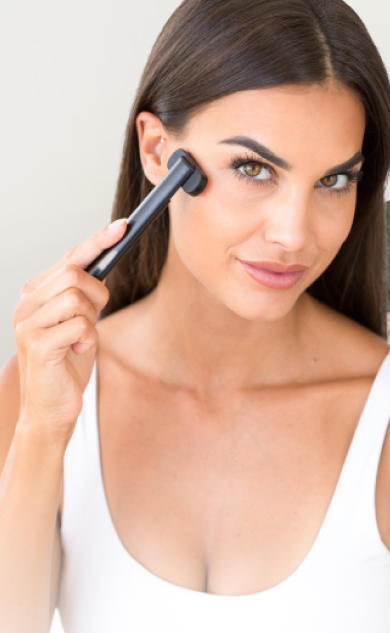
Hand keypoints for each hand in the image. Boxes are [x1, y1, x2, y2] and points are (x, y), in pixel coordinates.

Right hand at [13, 219, 126, 443]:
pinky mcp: (36, 344)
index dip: (96, 241)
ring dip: (90, 320)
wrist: (52, 407)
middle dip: (96, 294)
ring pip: (77, 298)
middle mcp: (25, 304)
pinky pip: (79, 325)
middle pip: (73, 274)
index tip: (122, 225)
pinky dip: (88, 339)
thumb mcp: (80, 321)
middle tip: (93, 317)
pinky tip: (77, 352)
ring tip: (80, 340)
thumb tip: (103, 260)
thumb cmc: (67, 362)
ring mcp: (27, 324)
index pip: (68, 259)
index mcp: (34, 294)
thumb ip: (84, 294)